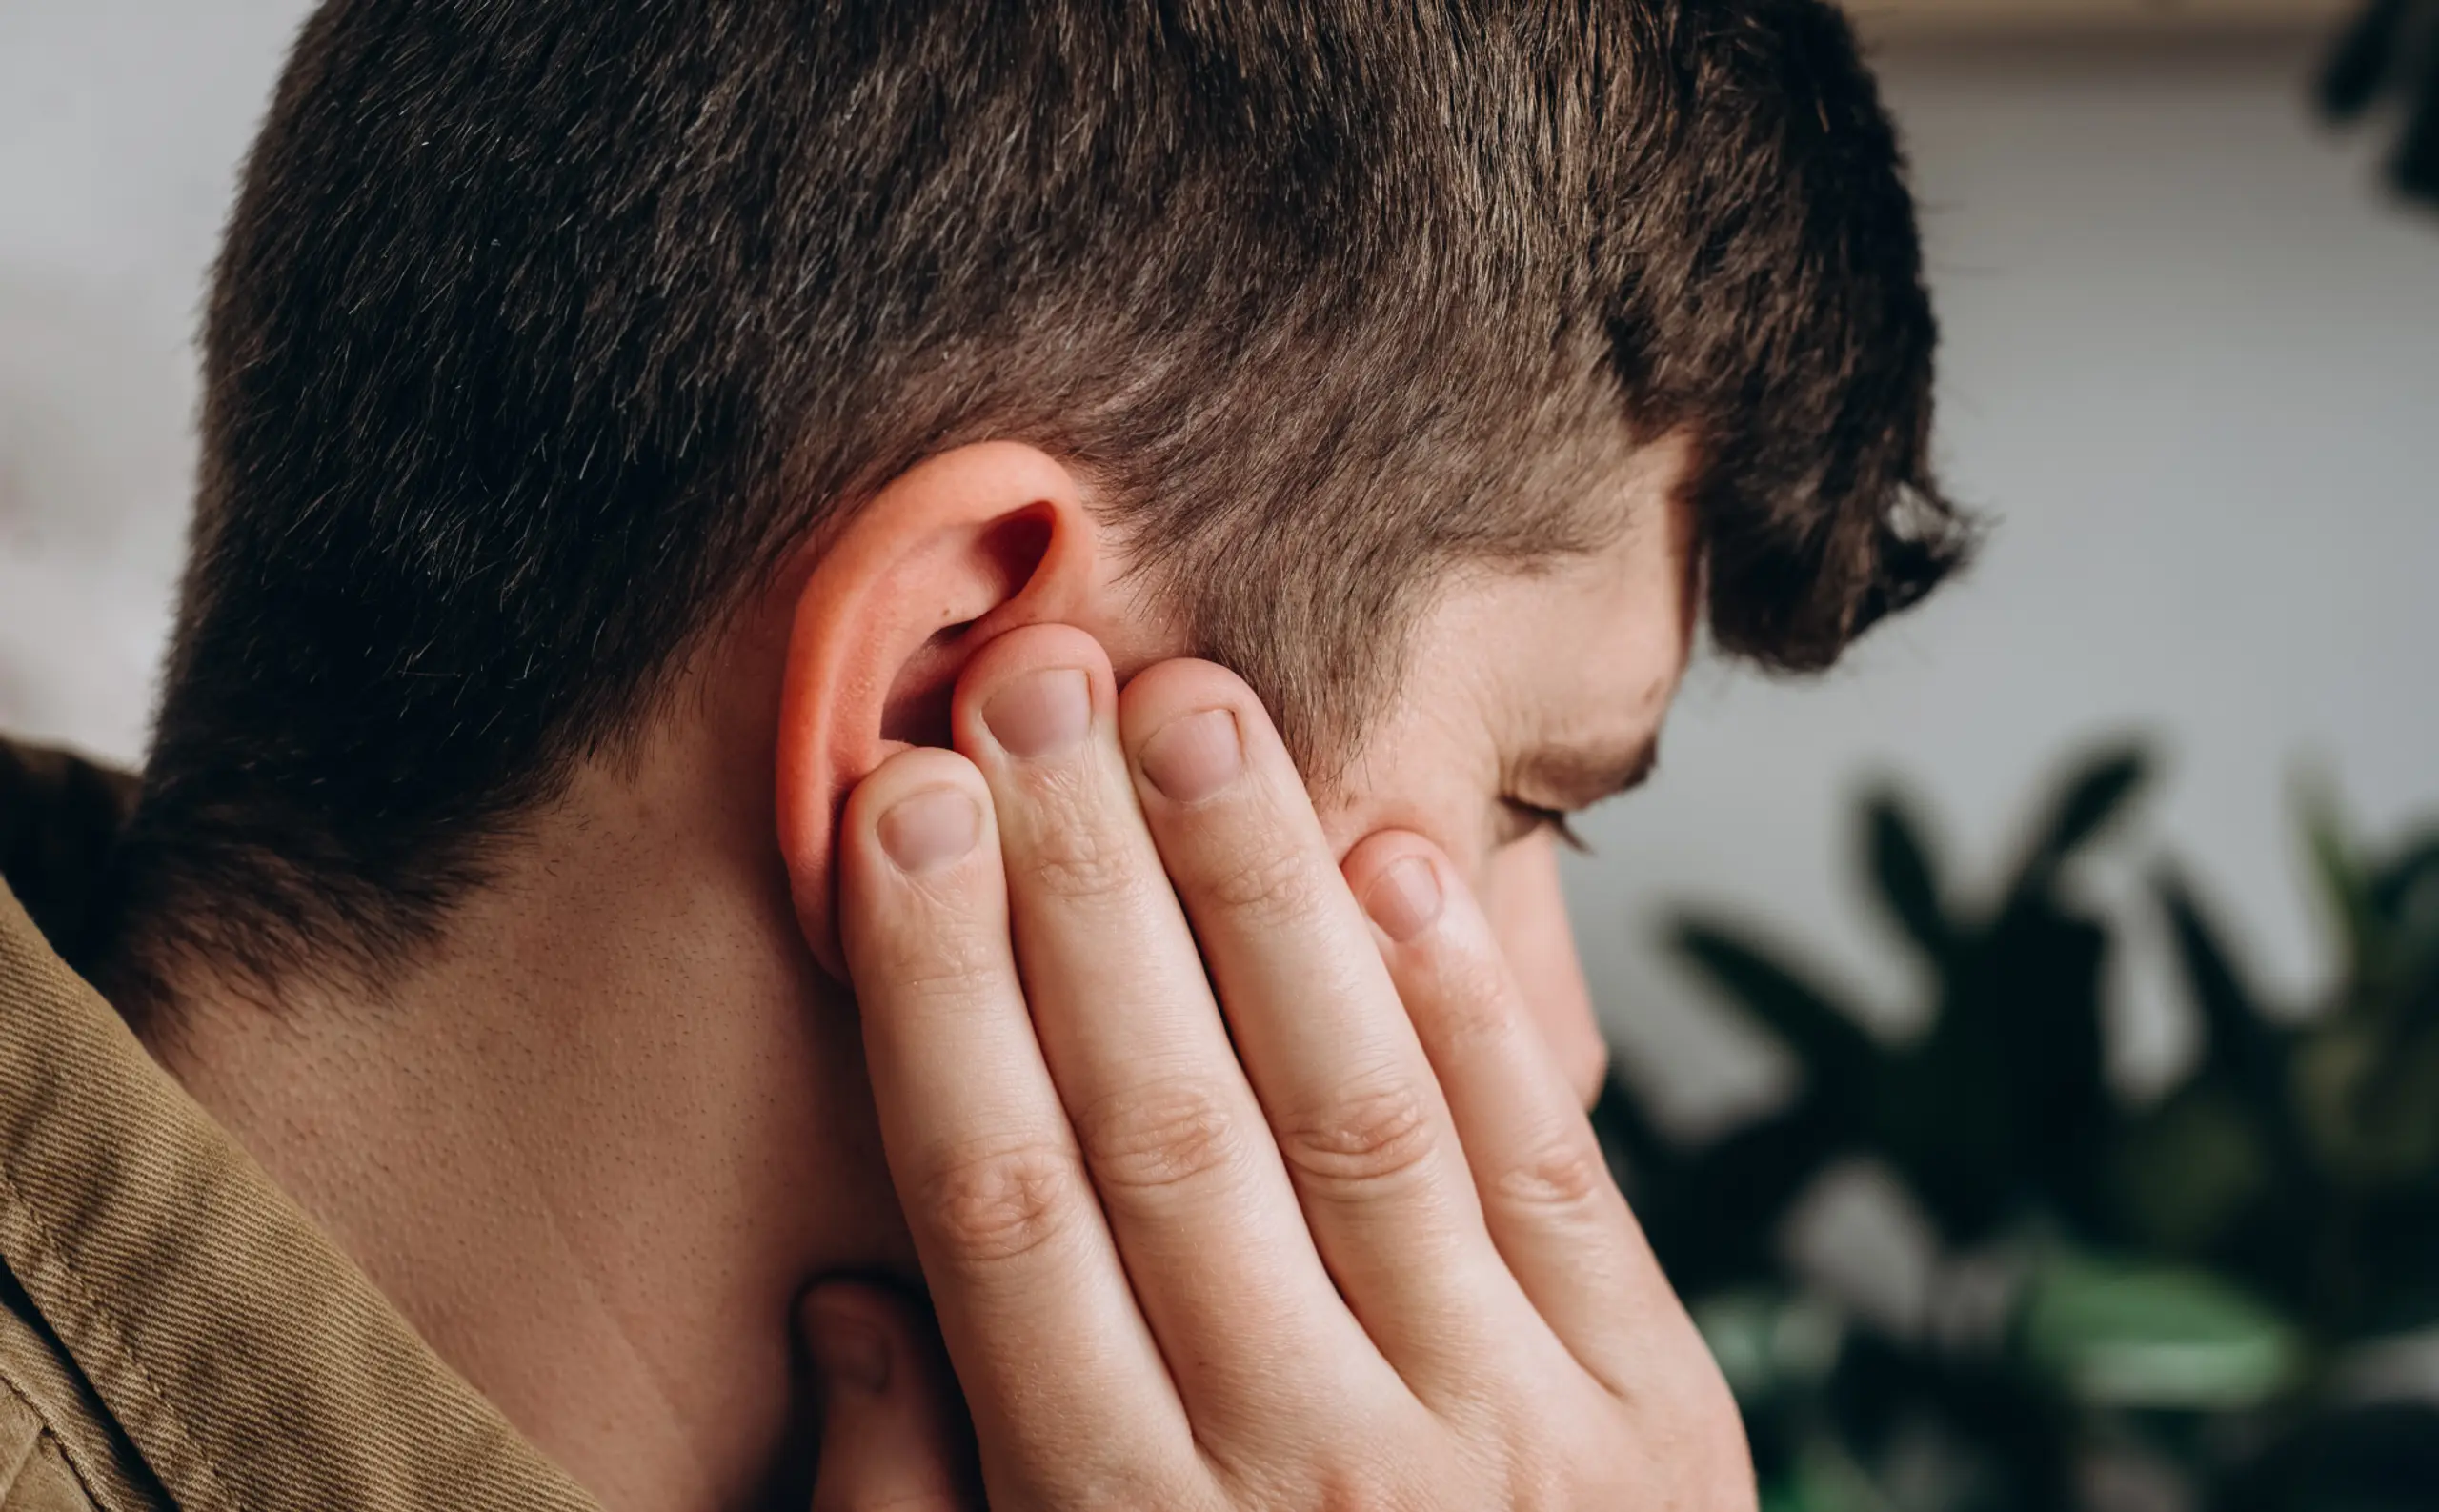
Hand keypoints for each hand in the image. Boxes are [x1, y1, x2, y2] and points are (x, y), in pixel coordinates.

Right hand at [814, 624, 1750, 1509]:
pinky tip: (1401, 861)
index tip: (904, 811)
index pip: (1006, 1212)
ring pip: (1358, 1117)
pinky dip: (1480, 1015)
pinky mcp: (1662, 1428)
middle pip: (1170, 1129)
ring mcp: (1507, 1448)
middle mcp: (1309, 1482)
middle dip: (1087, 891)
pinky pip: (1551, 1186)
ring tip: (1197, 712)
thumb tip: (846, 1292)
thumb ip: (926, 1508)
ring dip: (1268, 900)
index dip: (948, 994)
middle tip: (1032, 687)